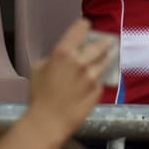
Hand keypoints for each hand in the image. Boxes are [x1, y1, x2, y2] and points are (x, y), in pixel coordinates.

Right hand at [20, 19, 114, 141]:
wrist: (48, 122)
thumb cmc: (39, 94)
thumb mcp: (39, 68)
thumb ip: (54, 56)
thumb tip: (65, 53)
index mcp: (64, 52)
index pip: (82, 26)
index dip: (83, 27)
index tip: (85, 29)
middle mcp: (82, 61)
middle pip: (102, 42)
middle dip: (103, 41)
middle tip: (104, 41)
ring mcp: (93, 75)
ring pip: (108, 58)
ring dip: (108, 56)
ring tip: (109, 54)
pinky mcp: (99, 89)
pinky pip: (102, 78)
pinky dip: (100, 76)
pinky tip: (94, 80)